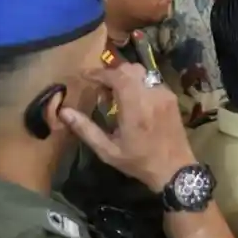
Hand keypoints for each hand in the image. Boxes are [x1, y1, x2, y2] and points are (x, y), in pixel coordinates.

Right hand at [61, 64, 197, 190]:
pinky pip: (152, 79)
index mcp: (135, 107)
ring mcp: (164, 94)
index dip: (99, 73)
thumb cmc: (138, 161)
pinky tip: (133, 99)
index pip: (117, 76)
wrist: (174, 168)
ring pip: (142, 71)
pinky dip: (138, 82)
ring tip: (115, 94)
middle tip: (100, 90)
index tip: (85, 76)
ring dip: (125, 76)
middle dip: (112, 73)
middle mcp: (152, 95)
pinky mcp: (171, 97)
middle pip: (129, 69)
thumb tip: (64, 112)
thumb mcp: (108, 151)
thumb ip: (86, 129)